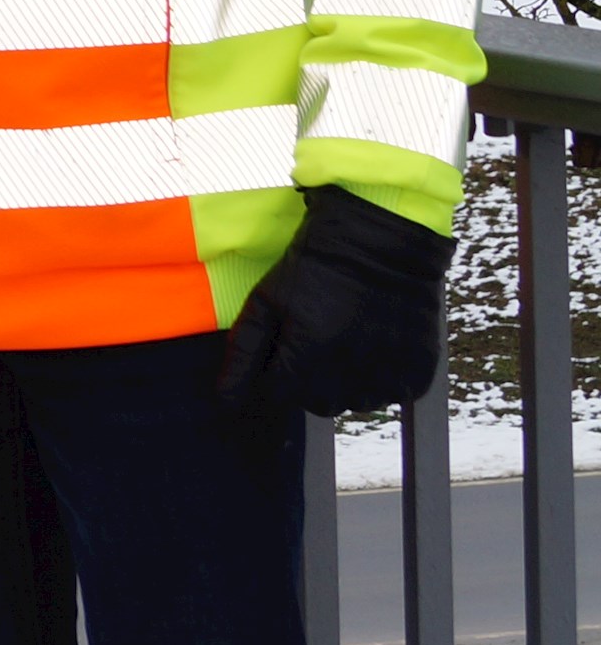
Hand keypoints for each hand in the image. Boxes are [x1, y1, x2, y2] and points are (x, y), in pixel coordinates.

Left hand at [215, 185, 454, 414]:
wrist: (381, 241)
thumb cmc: (316, 268)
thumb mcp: (266, 302)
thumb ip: (243, 355)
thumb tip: (225, 399)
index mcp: (306, 362)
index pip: (279, 394)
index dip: (278, 367)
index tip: (288, 338)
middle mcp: (349, 378)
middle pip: (317, 403)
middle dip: (309, 378)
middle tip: (318, 335)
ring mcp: (388, 377)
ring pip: (355, 402)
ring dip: (347, 380)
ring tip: (348, 335)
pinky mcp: (419, 372)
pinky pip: (392, 393)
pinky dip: (383, 376)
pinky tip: (376, 341)